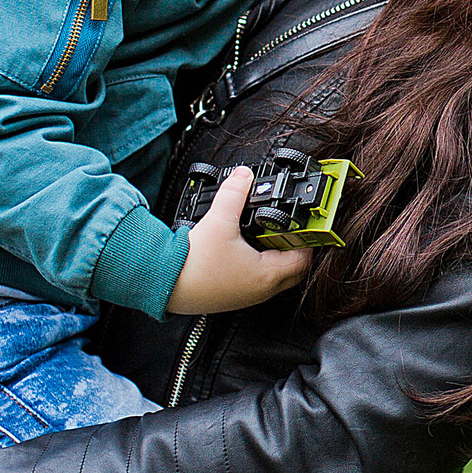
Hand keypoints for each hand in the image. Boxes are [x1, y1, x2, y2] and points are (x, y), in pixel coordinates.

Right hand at [168, 166, 311, 314]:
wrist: (164, 283)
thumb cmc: (192, 264)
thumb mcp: (219, 219)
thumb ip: (235, 192)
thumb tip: (244, 175)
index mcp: (266, 275)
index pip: (304, 258)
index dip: (308, 239)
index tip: (304, 224)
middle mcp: (260, 291)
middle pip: (293, 270)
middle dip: (295, 248)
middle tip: (288, 228)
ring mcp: (246, 297)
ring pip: (274, 277)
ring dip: (277, 257)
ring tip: (266, 235)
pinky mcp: (231, 297)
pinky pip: (256, 282)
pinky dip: (258, 265)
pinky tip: (244, 250)